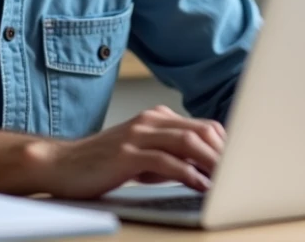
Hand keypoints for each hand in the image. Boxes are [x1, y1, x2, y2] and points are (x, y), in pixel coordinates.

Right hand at [31, 105, 225, 198]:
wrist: (61, 165)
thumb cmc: (102, 164)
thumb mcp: (142, 157)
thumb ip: (170, 158)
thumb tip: (203, 172)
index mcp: (157, 118)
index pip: (203, 126)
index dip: (226, 145)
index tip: (242, 165)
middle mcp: (150, 121)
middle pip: (201, 131)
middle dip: (225, 154)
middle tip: (243, 174)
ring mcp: (138, 135)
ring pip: (188, 143)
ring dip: (213, 163)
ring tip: (228, 180)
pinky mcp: (127, 153)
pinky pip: (166, 161)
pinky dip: (188, 173)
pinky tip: (200, 186)